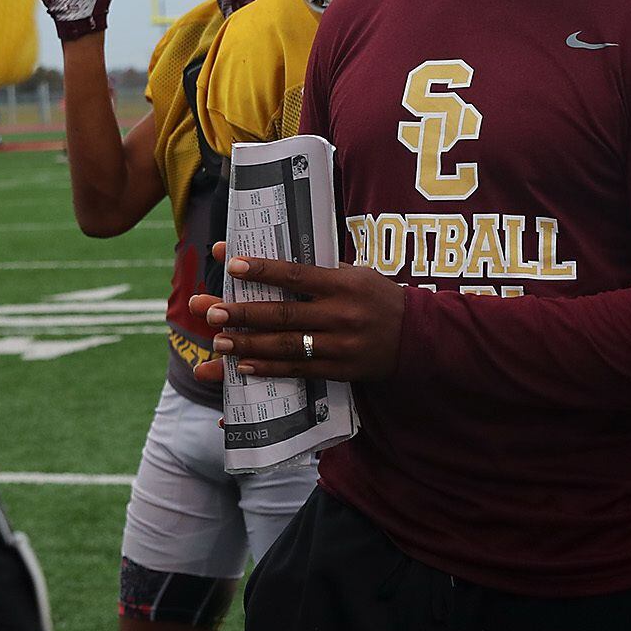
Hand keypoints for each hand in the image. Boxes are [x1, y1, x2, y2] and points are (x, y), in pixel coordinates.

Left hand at [188, 245, 404, 382]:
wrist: (419, 337)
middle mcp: (340, 315)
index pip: (297, 275)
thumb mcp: (357, 274)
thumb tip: (274, 261)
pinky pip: (299, 370)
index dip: (263, 270)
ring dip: (249, 344)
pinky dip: (270, 368)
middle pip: (284, 314)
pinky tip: (245, 365)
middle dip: (244, 313)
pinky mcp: (340, 369)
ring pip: (286, 345)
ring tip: (219, 342)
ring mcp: (340, 345)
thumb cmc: (380, 298)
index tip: (231, 264)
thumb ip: (321, 271)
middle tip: (211, 312)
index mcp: (343, 284)